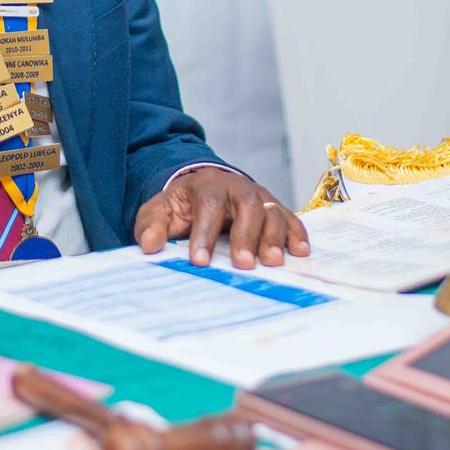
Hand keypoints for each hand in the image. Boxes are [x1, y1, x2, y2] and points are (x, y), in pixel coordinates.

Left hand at [134, 168, 309, 269]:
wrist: (203, 188)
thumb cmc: (182, 206)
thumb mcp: (160, 210)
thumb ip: (152, 225)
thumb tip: (149, 245)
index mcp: (206, 185)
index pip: (208, 206)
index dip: (204, 234)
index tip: (199, 261)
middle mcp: (236, 187)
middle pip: (247, 204)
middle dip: (246, 234)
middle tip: (243, 264)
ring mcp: (259, 196)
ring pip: (272, 210)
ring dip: (274, 236)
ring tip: (272, 262)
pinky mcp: (275, 208)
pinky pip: (290, 217)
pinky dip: (296, 233)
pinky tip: (299, 252)